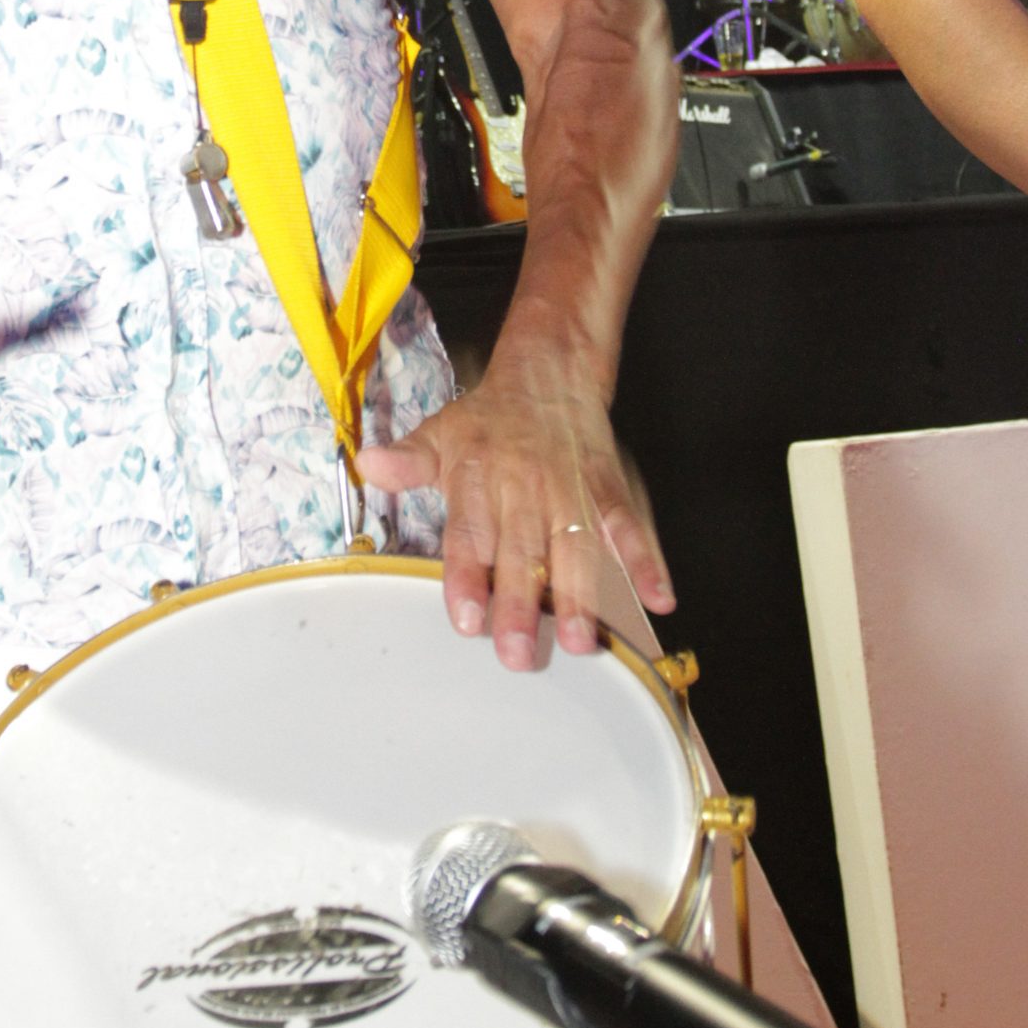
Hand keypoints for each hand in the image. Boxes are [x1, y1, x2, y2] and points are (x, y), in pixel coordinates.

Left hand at [357, 352, 673, 669]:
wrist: (548, 372)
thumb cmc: (488, 419)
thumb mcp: (440, 433)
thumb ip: (408, 462)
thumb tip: (368, 464)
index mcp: (478, 478)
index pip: (470, 535)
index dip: (468, 577)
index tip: (467, 619)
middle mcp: (524, 487)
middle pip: (522, 552)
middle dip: (522, 605)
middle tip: (519, 654)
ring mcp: (569, 490)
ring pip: (575, 547)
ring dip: (581, 594)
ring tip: (582, 642)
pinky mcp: (606, 490)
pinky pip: (628, 527)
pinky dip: (646, 561)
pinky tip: (659, 598)